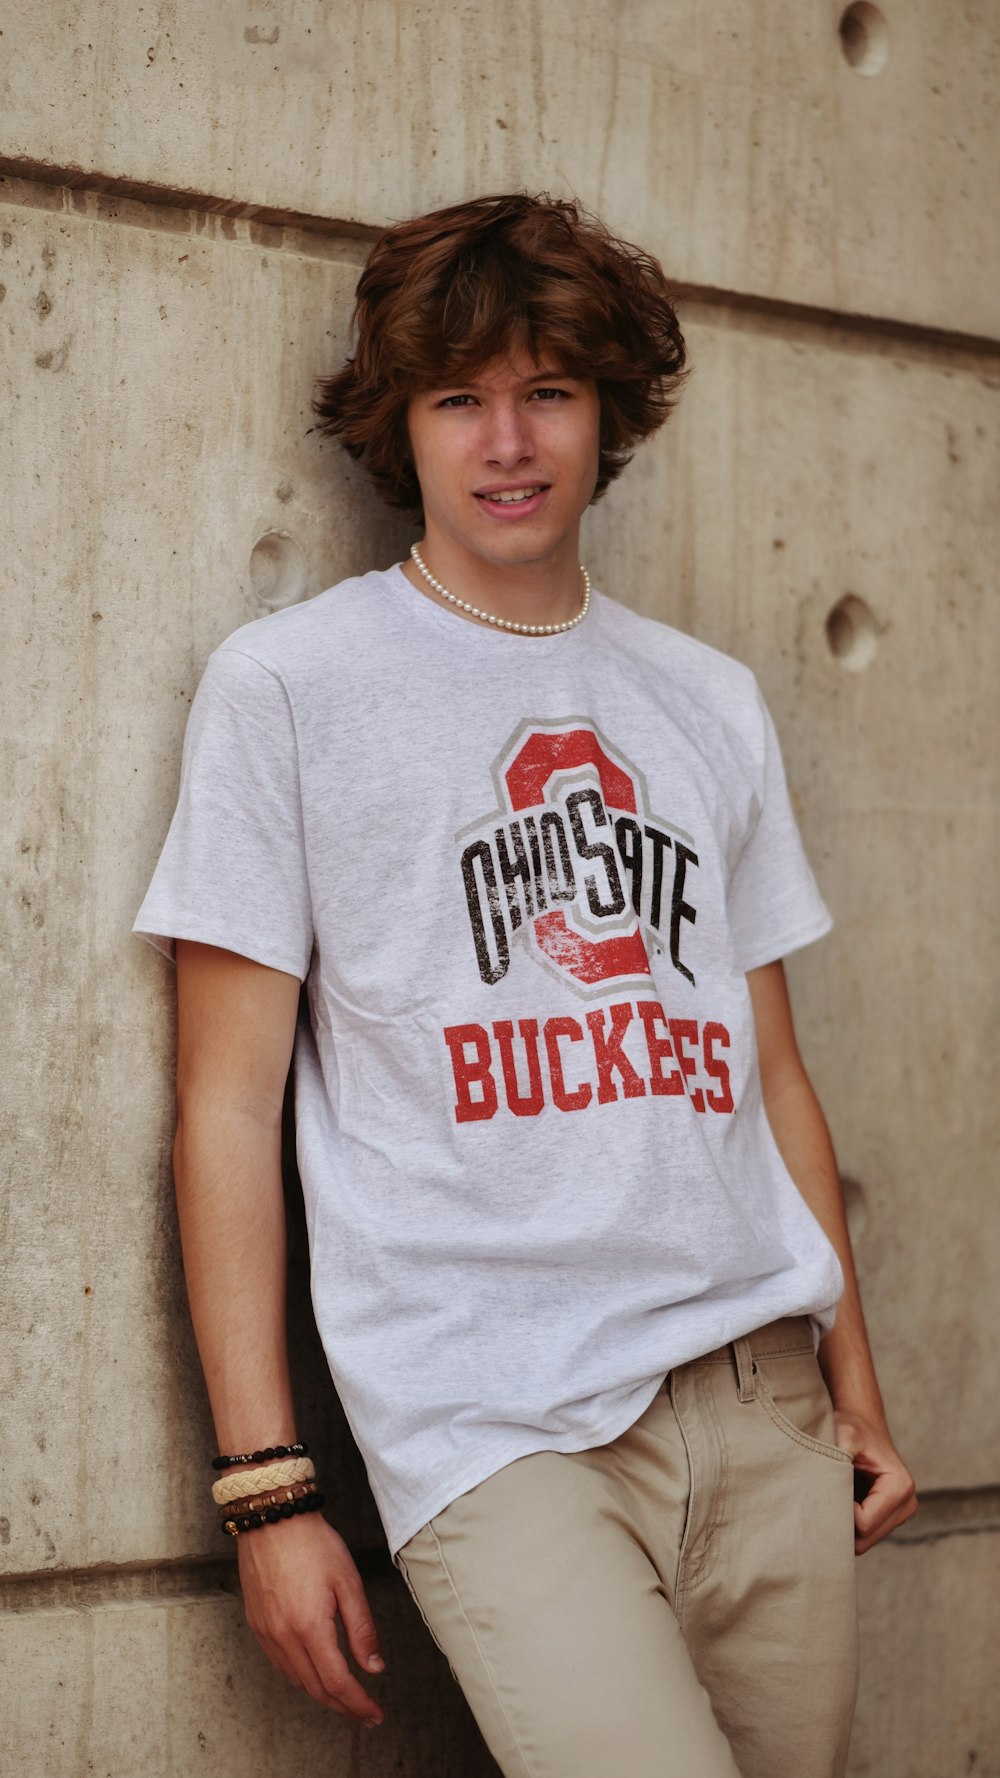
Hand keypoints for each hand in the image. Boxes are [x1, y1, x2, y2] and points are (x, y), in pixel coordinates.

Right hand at [237, 1512, 385, 1724]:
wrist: (272, 1518)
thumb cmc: (313, 1544)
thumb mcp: (348, 1582)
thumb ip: (362, 1629)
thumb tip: (374, 1668)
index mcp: (309, 1627)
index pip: (337, 1682)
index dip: (358, 1704)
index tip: (375, 1715)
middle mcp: (283, 1637)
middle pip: (315, 1689)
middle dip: (343, 1706)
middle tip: (365, 1714)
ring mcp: (266, 1632)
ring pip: (296, 1679)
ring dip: (322, 1694)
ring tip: (345, 1698)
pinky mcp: (256, 1624)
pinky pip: (280, 1663)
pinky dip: (301, 1676)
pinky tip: (315, 1672)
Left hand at [833, 1407, 917, 1554]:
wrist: (862, 1420)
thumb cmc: (852, 1426)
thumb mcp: (844, 1437)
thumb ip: (837, 1460)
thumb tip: (824, 1485)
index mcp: (900, 1487)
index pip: (864, 1524)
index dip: (840, 1510)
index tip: (832, 1484)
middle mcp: (907, 1504)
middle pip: (865, 1539)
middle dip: (843, 1523)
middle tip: (827, 1494)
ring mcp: (901, 1513)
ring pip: (864, 1541)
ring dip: (846, 1523)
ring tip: (837, 1492)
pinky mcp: (891, 1517)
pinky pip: (865, 1535)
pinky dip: (850, 1522)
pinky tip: (844, 1498)